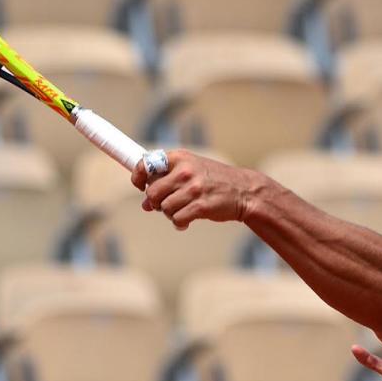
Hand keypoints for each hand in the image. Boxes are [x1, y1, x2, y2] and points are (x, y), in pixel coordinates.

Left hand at [131, 149, 265, 230]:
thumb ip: (168, 181)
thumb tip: (145, 204)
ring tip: (181, 211)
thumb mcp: (192, 169)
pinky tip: (187, 220)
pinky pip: (176, 219)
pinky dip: (179, 222)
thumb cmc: (214, 180)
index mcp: (180, 158)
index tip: (139, 185)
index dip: (138, 176)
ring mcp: (193, 189)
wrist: (244, 191)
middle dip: (155, 202)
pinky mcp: (200, 206)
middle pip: (152, 192)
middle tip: (164, 204)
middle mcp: (185, 171)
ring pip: (163, 208)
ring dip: (169, 213)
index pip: (147, 164)